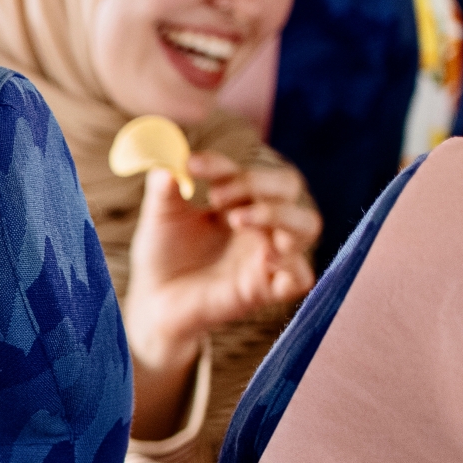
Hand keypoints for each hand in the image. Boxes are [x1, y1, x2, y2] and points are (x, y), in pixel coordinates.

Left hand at [124, 150, 321, 390]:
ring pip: (308, 225)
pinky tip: (264, 259)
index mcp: (241, 199)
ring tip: (238, 220)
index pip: (247, 170)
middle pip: (289, 187)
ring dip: (278, 215)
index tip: (190, 165)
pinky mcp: (267, 290)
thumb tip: (167, 160)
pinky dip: (290, 264)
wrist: (154, 302)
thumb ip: (163, 189)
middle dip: (257, 183)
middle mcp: (262, 223)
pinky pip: (301, 277)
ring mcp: (268, 256)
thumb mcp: (160, 218)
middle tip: (217, 197)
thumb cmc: (163, 255)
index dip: (222, 165)